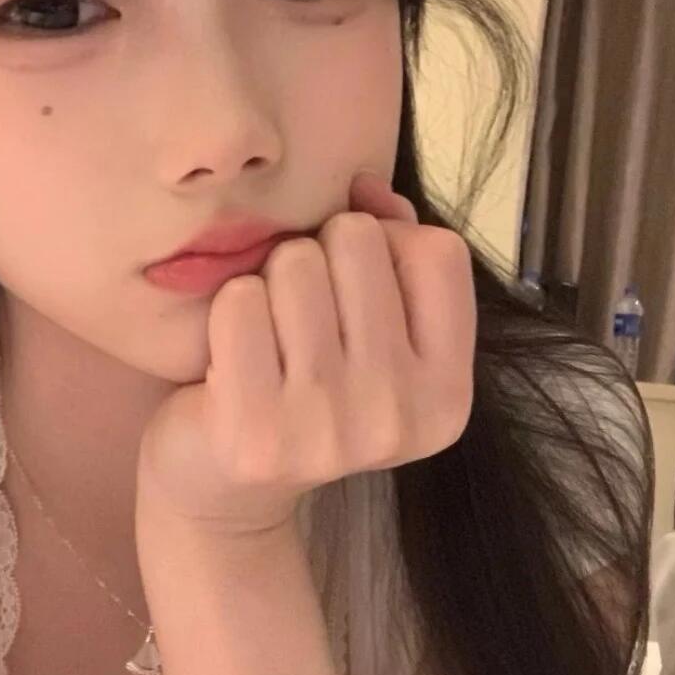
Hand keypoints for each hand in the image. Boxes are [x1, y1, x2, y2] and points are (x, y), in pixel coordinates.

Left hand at [134, 170, 476, 539]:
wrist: (226, 490)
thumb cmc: (306, 386)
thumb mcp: (374, 327)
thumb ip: (391, 245)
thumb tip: (366, 185)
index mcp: (448, 394)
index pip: (439, 251)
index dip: (389, 243)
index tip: (357, 286)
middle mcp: (399, 416)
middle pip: (359, 241)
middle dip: (320, 255)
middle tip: (301, 317)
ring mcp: (328, 429)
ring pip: (295, 262)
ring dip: (269, 282)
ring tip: (268, 336)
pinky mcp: (256, 434)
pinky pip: (239, 301)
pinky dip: (226, 312)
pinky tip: (230, 357)